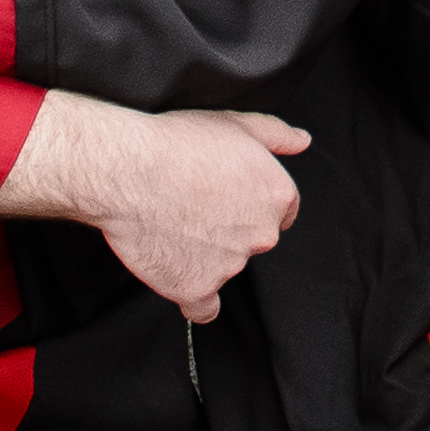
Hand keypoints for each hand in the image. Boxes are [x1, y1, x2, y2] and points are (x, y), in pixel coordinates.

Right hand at [0, 94, 307, 321]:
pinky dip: (195, 298)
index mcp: (276, 195)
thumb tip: (301, 141)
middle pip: (254, 239)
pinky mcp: (197, 287)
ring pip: (226, 268)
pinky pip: (204, 307)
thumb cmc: (175, 145)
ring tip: (174, 227)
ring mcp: (231, 264)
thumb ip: (276, 134)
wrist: (128, 172)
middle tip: (196, 209)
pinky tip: (183, 281)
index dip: (253, 203)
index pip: (281, 211)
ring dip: (207, 256)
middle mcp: (261, 233)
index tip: (229, 199)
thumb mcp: (235, 122)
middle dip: (231, 229)